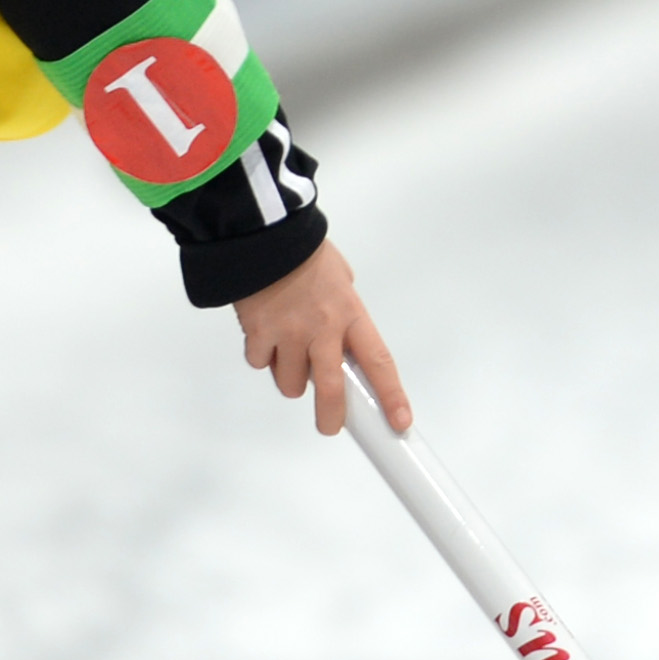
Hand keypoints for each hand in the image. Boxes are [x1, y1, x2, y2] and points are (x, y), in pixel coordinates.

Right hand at [231, 237, 409, 437]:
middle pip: (331, 388)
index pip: (379, 362)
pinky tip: (265, 334)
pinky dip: (262, 356)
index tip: (400, 421)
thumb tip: (343, 339)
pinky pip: (260, 362)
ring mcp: (288, 332)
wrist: (262, 234)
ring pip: (290, 383)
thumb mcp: (340, 279)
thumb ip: (344, 312)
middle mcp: (322, 327)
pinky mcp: (258, 333)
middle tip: (330, 425)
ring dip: (290, 376)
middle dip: (332, 415)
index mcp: (350, 313)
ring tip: (288, 351)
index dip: (391, 396)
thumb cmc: (303, 252)